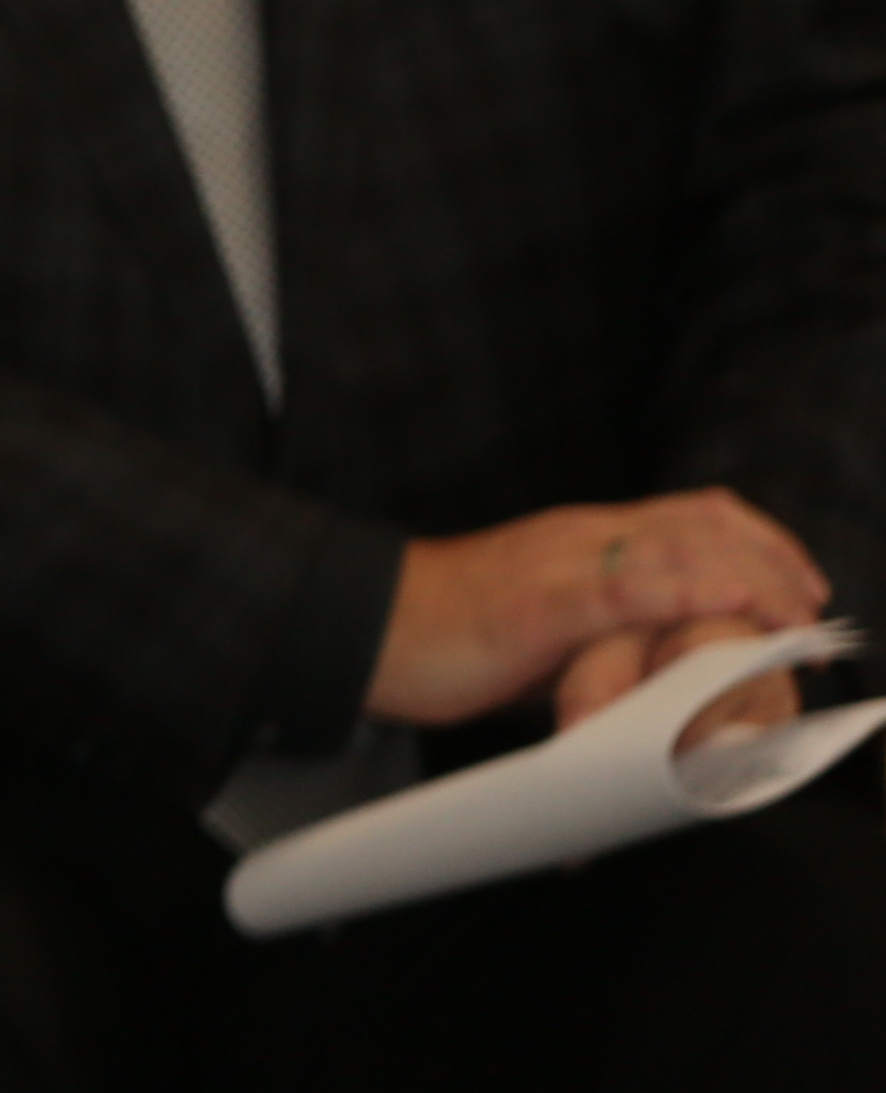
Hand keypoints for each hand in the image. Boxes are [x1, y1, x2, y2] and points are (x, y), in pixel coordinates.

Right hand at [371, 494, 830, 728]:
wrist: (366, 627)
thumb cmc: (447, 633)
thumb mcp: (548, 624)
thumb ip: (604, 632)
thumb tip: (661, 670)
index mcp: (584, 537)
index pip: (694, 515)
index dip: (764, 544)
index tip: (808, 589)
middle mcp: (582, 534)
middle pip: (703, 522)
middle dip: (777, 563)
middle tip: (819, 612)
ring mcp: (562, 562)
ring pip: (679, 546)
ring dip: (755, 579)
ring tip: (799, 615)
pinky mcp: (540, 601)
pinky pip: (627, 588)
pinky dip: (691, 590)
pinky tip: (731, 600)